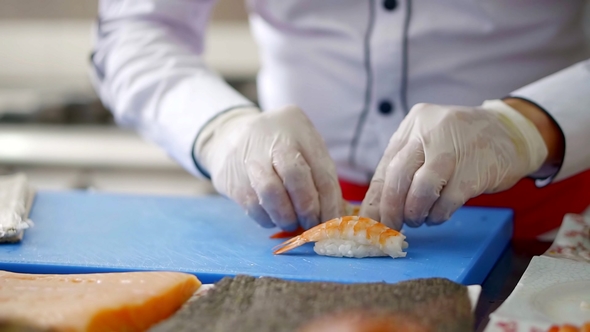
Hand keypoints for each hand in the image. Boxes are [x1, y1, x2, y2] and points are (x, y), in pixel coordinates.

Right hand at [195, 105, 342, 230]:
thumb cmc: (280, 145)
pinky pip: (252, 205)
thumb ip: (319, 175)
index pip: (321, 170)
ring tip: (291, 222)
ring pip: (270, 192)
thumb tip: (333, 215)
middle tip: (310, 223)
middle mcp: (274, 139)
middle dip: (307, 207)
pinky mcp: (232, 178)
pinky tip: (273, 217)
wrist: (231, 135)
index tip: (331, 222)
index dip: (329, 203)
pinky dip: (267, 218)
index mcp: (300, 130)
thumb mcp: (305, 146)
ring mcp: (250, 157)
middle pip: (295, 175)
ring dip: (286, 216)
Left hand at [360, 100, 549, 229]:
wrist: (512, 133)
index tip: (370, 220)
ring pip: (420, 190)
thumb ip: (405, 168)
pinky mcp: (474, 171)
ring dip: (415, 213)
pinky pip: (446, 202)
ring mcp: (453, 150)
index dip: (376, 198)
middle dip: (390, 208)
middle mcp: (430, 131)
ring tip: (418, 219)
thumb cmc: (462, 145)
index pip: (386, 165)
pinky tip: (438, 215)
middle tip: (391, 226)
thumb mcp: (429, 143)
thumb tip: (376, 208)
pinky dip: (438, 214)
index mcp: (414, 124)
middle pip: (398, 175)